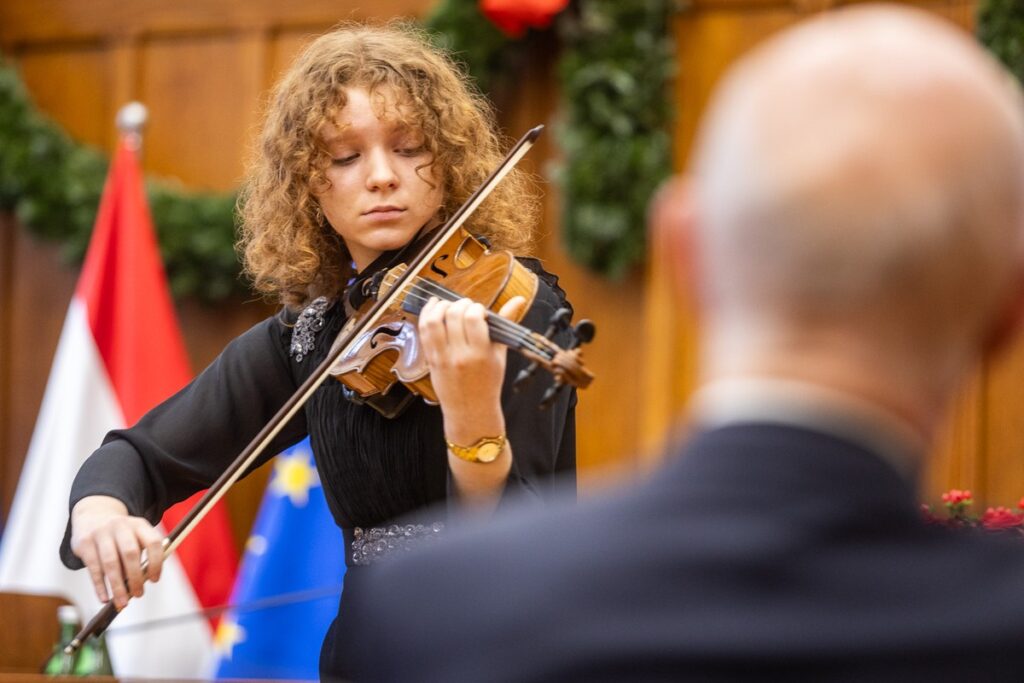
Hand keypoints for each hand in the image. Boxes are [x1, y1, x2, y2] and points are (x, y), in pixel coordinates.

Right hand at [70, 495, 164, 609]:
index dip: (156, 562)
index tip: (154, 580)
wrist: (93, 515)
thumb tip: (141, 584)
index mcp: (139, 525)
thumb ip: (141, 556)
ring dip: (117, 586)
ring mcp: (101, 533)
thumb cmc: (120, 534)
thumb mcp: (135, 536)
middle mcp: (121, 526)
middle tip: (139, 594)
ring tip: (123, 602)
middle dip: (136, 577)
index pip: (153, 542)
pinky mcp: (85, 543)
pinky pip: (93, 568)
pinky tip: (104, 598)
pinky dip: (99, 586)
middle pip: (130, 553)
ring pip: (110, 563)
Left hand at [417, 295, 526, 443]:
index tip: (480, 311)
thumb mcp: (500, 355)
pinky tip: (434, 308)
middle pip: (453, 315)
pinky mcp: (430, 360)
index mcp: (480, 354)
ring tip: (449, 306)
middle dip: (460, 304)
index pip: (473, 318)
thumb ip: (506, 324)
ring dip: (441, 307)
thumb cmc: (489, 383)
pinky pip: (424, 331)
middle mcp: (459, 355)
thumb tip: (519, 298)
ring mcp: (442, 358)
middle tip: (466, 308)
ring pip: (434, 321)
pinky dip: (426, 315)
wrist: (470, 411)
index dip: (476, 307)